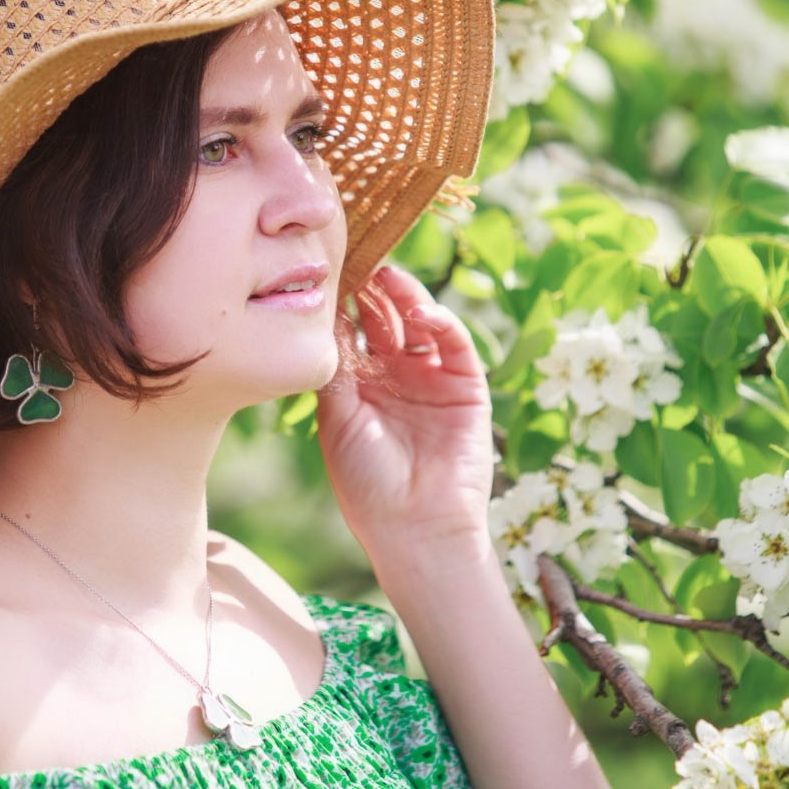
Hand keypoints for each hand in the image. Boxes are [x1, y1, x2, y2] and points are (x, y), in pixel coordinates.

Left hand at [314, 262, 494, 584]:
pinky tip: (423, 313)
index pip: (352, 329)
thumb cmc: (365, 481)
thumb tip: (321, 315)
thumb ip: (335, 367)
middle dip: (373, 290)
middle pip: (385, 319)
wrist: (414, 527)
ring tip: (388, 276)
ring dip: (407, 298)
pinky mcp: (467, 387)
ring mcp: (432, 379)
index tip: (328, 269)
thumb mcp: (337, 418)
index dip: (343, 301)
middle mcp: (395, 375)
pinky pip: (456, 346)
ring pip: (420, 324)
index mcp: (359, 384)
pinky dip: (443, 323)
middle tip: (359, 260)